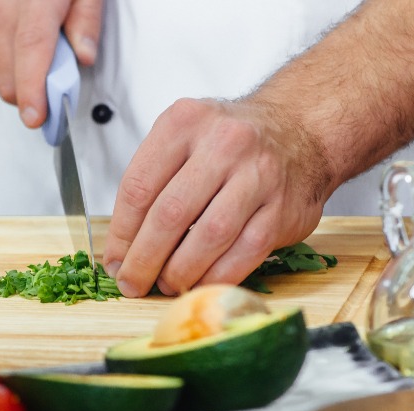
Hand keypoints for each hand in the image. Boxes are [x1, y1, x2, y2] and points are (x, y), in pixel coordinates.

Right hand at [0, 0, 103, 127]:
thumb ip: (87, 18)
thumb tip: (85, 56)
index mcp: (33, 1)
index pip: (31, 55)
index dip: (33, 92)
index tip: (38, 117)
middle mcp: (0, 7)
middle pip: (9, 74)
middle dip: (32, 91)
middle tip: (59, 84)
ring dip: (21, 68)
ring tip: (44, 40)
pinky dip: (8, 51)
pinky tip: (22, 31)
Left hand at [103, 98, 334, 297]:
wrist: (298, 130)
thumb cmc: (229, 143)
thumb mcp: (184, 139)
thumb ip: (152, 183)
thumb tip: (124, 250)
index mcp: (186, 123)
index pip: (138, 187)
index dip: (121, 234)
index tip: (115, 261)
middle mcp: (224, 143)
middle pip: (170, 214)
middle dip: (144, 260)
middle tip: (133, 283)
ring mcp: (258, 175)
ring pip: (209, 236)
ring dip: (180, 271)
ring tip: (166, 284)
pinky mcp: (282, 208)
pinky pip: (244, 253)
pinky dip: (216, 276)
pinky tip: (200, 283)